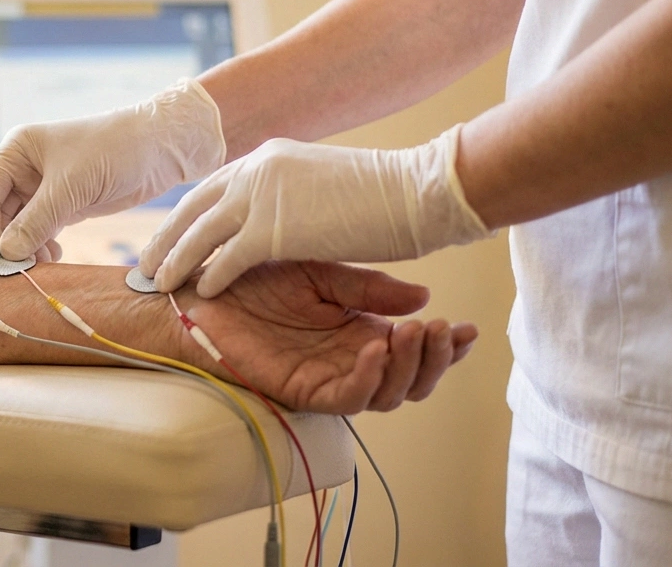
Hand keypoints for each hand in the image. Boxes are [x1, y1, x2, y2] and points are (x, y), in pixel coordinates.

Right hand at [0, 79, 225, 260]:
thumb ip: (36, 221)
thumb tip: (5, 254)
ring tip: (41, 266)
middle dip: (6, 243)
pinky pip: (40, 232)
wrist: (160, 148)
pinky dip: (41, 248)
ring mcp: (43, 189)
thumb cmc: (113, 151)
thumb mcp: (71, 186)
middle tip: (19, 270)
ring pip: (19, 227)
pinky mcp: (65, 205)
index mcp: (16, 151)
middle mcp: (24, 169)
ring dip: (25, 250)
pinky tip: (54, 258)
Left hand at [141, 126, 493, 297]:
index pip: (212, 188)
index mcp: (267, 158)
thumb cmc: (383, 193)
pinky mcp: (273, 229)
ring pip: (201, 233)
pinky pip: (227, 257)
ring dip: (176, 260)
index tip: (168, 235)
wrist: (417, 190)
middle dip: (167, 237)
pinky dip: (210, 275)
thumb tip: (280, 212)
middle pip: (194, 207)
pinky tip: (200, 292)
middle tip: (144, 263)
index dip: (187, 215)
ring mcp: (261, 197)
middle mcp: (256, 170)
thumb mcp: (321, 183)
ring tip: (158, 283)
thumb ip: (290, 194)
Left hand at [180, 260, 476, 413]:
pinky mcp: (301, 391)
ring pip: (386, 395)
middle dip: (435, 360)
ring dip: (407, 368)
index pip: (414, 350)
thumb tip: (423, 298)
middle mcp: (350, 360)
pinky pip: (345, 399)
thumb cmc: (254, 276)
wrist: (202, 288)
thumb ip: (368, 288)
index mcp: (360, 331)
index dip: (446, 345)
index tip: (469, 327)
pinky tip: (373, 351)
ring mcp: (328, 378)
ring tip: (413, 335)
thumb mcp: (322, 271)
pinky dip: (366, 378)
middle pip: (411, 381)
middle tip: (443, 331)